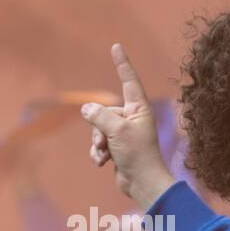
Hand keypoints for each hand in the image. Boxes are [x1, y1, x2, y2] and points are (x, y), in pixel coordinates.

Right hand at [80, 44, 175, 210]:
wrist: (143, 184)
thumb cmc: (137, 155)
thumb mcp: (116, 130)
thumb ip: (99, 115)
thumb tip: (86, 108)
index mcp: (138, 108)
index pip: (128, 80)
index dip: (122, 63)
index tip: (116, 47)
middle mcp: (132, 118)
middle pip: (104, 112)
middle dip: (98, 128)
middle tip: (105, 143)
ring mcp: (124, 133)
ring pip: (98, 128)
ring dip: (97, 142)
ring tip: (104, 154)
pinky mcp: (117, 147)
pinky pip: (99, 143)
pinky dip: (98, 152)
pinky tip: (102, 163)